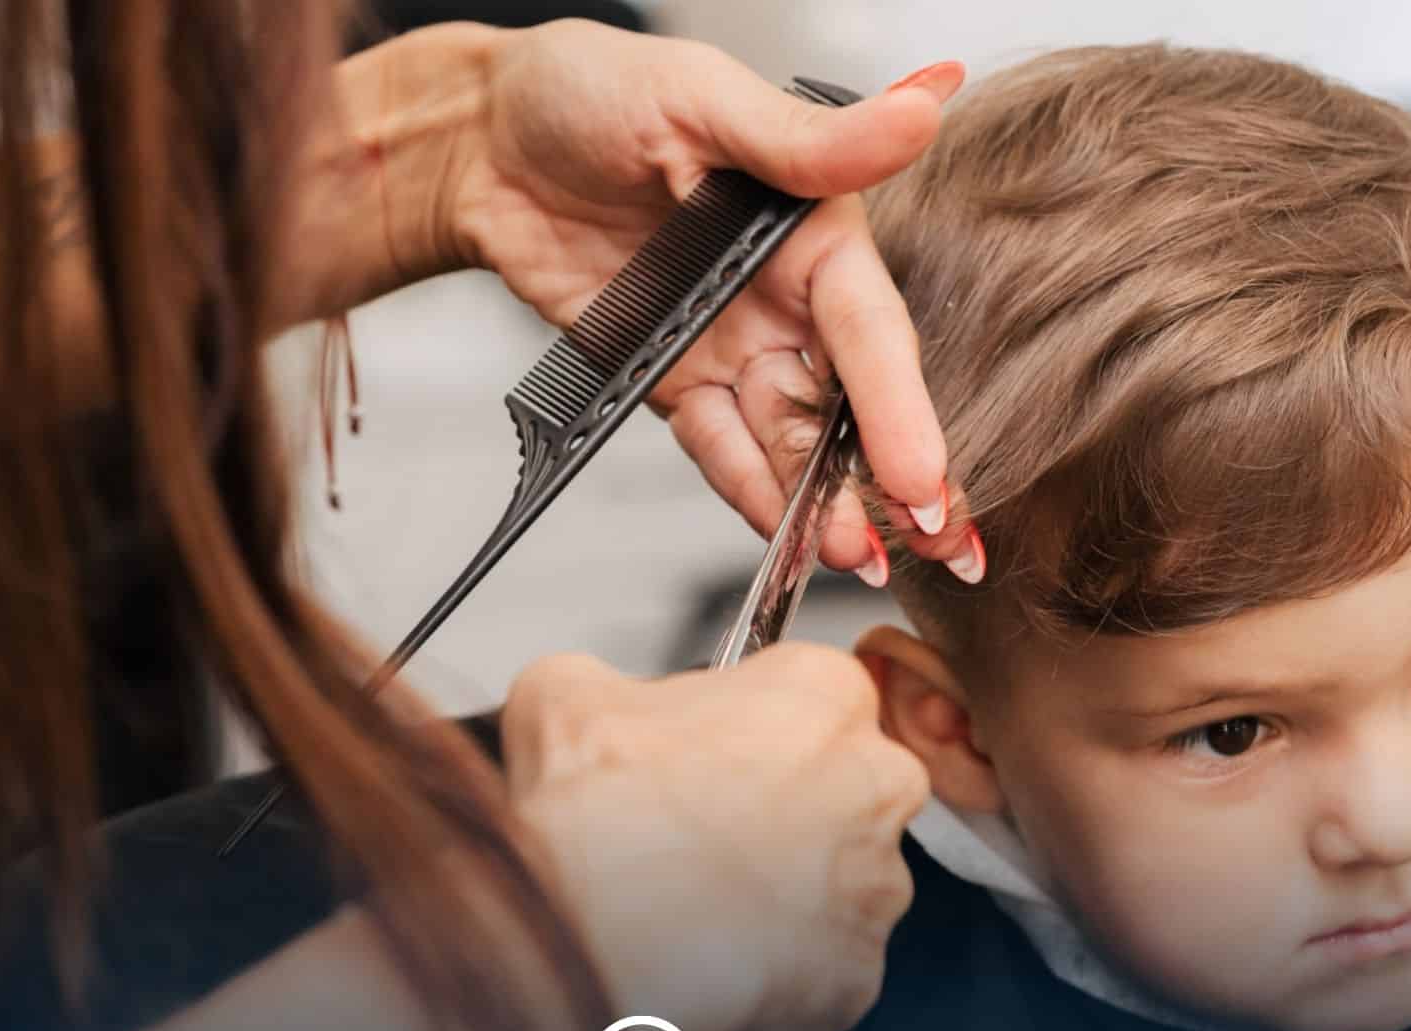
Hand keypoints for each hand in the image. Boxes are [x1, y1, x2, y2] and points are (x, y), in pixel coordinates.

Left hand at [448, 21, 980, 581]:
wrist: (483, 142)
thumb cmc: (591, 90)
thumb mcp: (701, 96)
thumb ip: (806, 139)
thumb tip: (920, 107)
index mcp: (813, 228)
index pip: (869, 329)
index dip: (900, 407)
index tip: (921, 478)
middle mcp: (785, 297)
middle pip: (849, 401)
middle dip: (889, 478)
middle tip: (927, 545)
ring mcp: (732, 348)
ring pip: (791, 440)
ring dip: (824, 504)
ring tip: (855, 561)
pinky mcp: (676, 384)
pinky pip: (721, 450)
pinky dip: (753, 497)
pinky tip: (787, 542)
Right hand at [499, 645, 928, 1030]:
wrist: (586, 946)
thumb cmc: (595, 818)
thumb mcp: (561, 694)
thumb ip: (597, 682)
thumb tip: (582, 698)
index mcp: (824, 696)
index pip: (814, 694)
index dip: (752, 724)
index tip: (709, 750)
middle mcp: (874, 785)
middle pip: (845, 784)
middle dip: (785, 806)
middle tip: (702, 828)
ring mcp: (874, 887)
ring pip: (841, 882)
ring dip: (785, 890)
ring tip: (696, 901)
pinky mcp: (857, 977)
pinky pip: (824, 965)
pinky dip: (777, 966)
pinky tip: (710, 958)